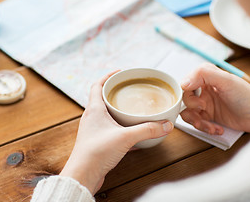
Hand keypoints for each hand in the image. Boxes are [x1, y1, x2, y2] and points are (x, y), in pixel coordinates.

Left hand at [60, 72, 173, 193]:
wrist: (83, 176)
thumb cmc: (95, 153)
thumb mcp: (125, 137)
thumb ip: (147, 130)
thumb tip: (166, 124)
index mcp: (94, 109)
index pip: (97, 85)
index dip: (108, 76)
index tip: (120, 72)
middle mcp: (92, 118)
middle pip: (102, 98)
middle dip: (116, 93)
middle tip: (129, 90)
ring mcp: (94, 130)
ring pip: (106, 114)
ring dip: (118, 110)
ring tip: (133, 109)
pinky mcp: (98, 142)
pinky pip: (110, 129)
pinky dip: (121, 128)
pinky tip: (133, 134)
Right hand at [181, 63, 249, 134]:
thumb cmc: (247, 96)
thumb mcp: (226, 80)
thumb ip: (203, 75)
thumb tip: (183, 83)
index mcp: (207, 77)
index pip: (186, 83)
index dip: (187, 94)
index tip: (197, 101)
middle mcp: (204, 90)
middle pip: (185, 100)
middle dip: (192, 108)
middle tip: (203, 109)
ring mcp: (207, 104)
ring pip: (189, 114)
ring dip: (197, 122)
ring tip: (209, 126)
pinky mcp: (210, 118)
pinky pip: (198, 123)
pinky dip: (206, 128)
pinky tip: (218, 129)